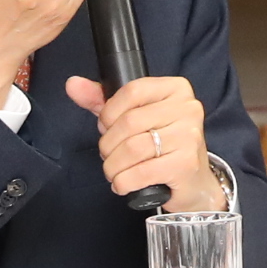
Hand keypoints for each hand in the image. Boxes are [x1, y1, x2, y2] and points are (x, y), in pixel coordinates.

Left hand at [65, 72, 220, 211]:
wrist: (193, 182)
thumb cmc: (162, 146)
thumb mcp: (134, 117)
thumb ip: (103, 101)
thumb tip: (73, 84)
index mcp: (176, 89)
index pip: (132, 91)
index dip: (109, 113)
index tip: (106, 127)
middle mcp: (188, 109)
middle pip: (129, 122)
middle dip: (108, 144)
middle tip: (109, 155)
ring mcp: (189, 137)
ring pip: (132, 149)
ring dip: (113, 166)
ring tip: (114, 171)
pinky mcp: (186, 164)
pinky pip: (140, 172)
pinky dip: (123, 182)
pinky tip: (124, 183)